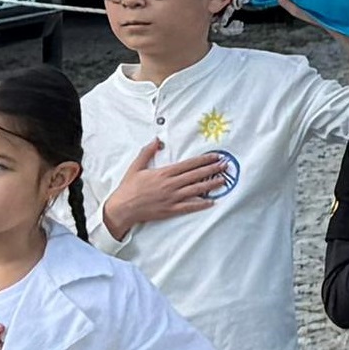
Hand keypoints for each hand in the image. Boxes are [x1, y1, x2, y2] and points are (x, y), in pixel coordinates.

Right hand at [100, 150, 230, 234]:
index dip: (203, 160)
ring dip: (210, 185)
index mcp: (164, 173)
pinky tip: (211, 201)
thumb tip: (156, 140)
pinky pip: (189, 207)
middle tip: (225, 166)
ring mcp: (172, 198)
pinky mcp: (170, 210)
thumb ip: (147, 152)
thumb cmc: (129, 187)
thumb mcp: (136, 166)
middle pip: (196, 176)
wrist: (123, 208)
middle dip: (212, 170)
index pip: (188, 165)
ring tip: (223, 180)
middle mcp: (170, 185)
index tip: (215, 157)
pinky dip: (201, 204)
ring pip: (195, 190)